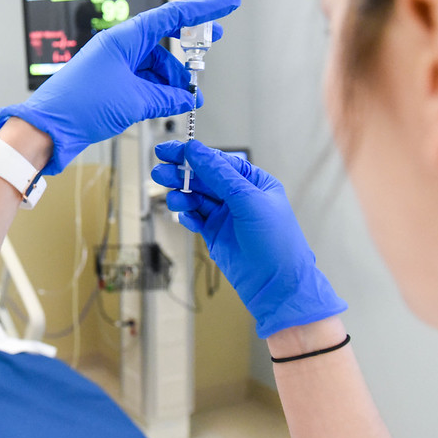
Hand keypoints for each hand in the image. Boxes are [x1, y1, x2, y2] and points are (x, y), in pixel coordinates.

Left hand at [0, 0, 240, 173]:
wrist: (48, 129)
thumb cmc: (78, 106)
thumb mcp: (133, 101)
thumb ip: (166, 97)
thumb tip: (186, 99)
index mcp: (124, 38)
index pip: (172, 16)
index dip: (203, 10)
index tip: (228, 5)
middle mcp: (119, 47)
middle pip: (164, 42)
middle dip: (187, 53)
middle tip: (210, 53)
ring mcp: (115, 65)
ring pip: (155, 66)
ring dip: (172, 81)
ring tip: (184, 100)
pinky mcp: (111, 83)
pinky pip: (143, 81)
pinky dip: (158, 91)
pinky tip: (167, 104)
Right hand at [151, 140, 346, 337]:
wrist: (277, 287)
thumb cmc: (275, 242)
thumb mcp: (248, 201)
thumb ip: (220, 175)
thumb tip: (196, 151)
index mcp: (253, 182)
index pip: (219, 161)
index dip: (193, 155)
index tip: (170, 151)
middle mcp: (239, 196)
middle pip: (203, 178)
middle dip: (181, 174)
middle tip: (160, 172)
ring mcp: (226, 216)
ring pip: (196, 198)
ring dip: (182, 195)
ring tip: (173, 198)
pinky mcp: (215, 235)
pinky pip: (196, 218)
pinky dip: (188, 216)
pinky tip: (184, 216)